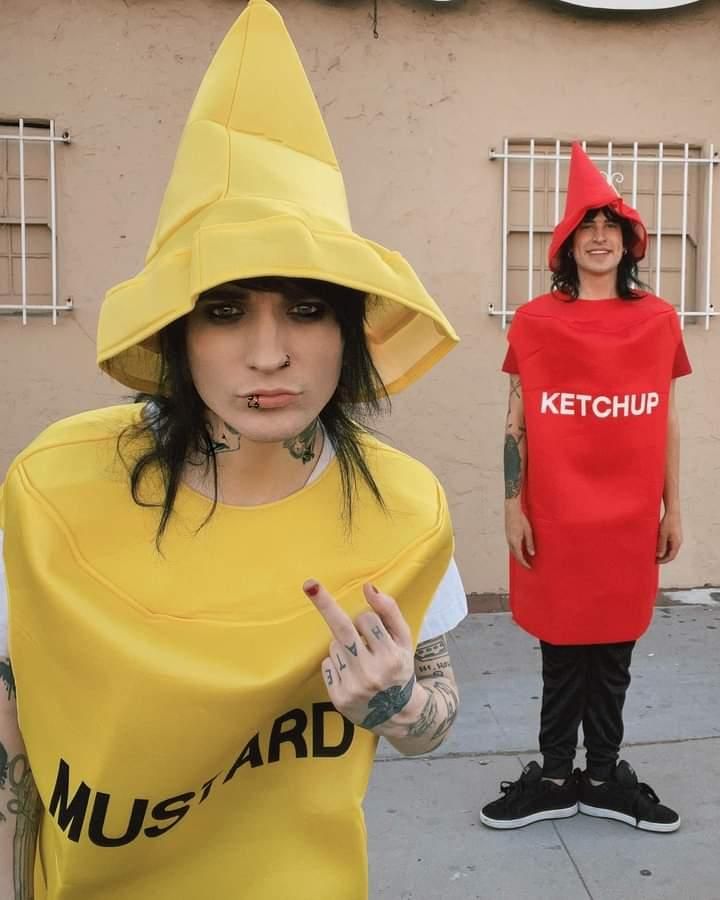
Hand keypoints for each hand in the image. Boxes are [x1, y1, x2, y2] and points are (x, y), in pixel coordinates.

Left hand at [304, 580, 419, 734]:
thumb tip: (369, 587)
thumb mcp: (404, 640)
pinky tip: (350, 674)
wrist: (398, 714)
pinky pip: (326, 664)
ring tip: (360, 661)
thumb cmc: (399, 667)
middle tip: (309, 584)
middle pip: (343, 629)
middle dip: (325, 604)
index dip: (366, 620)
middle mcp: (372, 673)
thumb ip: (389, 611)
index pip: (367, 619)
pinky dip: (335, 663)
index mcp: (392, 657)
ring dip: (343, 645)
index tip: (366, 622)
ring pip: (335, 645)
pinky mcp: (338, 698)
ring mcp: (353, 687)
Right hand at [505, 501, 534, 567]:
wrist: (512, 511)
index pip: (519, 557)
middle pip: (515, 555)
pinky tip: (520, 550)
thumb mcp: (528, 532)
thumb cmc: (521, 520)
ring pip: (512, 551)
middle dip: (521, 561)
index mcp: (515, 541)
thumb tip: (532, 554)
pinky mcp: (508, 535)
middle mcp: (510, 541)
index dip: (524, 563)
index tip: (529, 567)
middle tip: (528, 565)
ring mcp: (508, 538)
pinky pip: (511, 546)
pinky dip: (516, 551)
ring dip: (518, 556)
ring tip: (525, 559)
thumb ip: (530, 544)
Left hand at [657, 509, 682, 563]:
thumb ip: (661, 546)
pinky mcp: (675, 535)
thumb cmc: (667, 523)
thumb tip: (659, 556)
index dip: (663, 561)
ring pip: (670, 549)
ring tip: (655, 553)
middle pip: (671, 554)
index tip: (655, 562)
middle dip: (663, 558)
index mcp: (676, 544)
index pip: (671, 557)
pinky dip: (664, 547)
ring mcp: (677, 539)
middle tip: (654, 559)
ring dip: (663, 552)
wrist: (672, 512)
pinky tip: (658, 546)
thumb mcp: (662, 535)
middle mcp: (678, 542)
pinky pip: (670, 544)